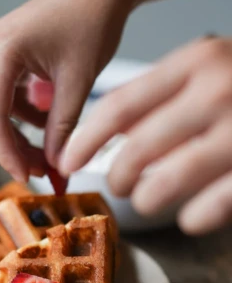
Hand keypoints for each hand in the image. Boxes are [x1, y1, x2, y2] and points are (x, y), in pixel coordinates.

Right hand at [0, 0, 135, 181]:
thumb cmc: (93, 20)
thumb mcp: (79, 82)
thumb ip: (62, 129)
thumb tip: (54, 167)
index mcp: (0, 50)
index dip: (7, 153)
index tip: (25, 176)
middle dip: (12, 147)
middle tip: (38, 170)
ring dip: (18, 135)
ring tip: (44, 154)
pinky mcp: (3, 57)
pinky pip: (5, 97)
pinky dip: (23, 117)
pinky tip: (44, 125)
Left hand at [60, 37, 231, 234]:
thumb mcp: (201, 72)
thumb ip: (155, 97)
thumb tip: (99, 134)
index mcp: (194, 64)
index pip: (118, 108)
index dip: (84, 141)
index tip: (65, 162)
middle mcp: (219, 92)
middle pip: (136, 150)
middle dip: (116, 177)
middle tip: (116, 185)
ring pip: (166, 182)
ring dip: (147, 199)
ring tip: (146, 199)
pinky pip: (211, 206)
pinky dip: (192, 218)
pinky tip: (189, 217)